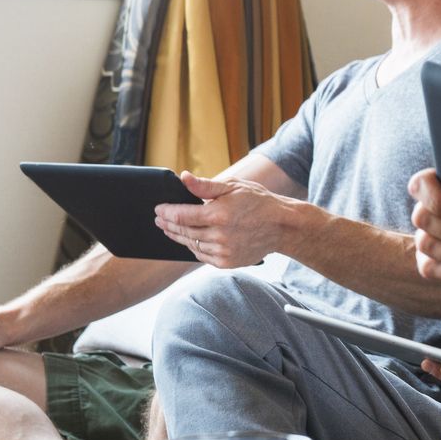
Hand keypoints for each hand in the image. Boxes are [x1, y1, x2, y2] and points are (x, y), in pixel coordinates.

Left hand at [154, 172, 296, 267]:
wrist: (282, 226)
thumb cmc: (258, 202)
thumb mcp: (233, 187)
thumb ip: (205, 186)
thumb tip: (183, 177)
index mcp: (218, 214)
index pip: (181, 215)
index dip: (166, 212)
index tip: (158, 209)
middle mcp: (219, 235)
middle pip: (183, 231)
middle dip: (168, 224)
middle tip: (160, 219)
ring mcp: (223, 251)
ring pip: (191, 245)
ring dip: (179, 236)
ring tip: (171, 229)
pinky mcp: (227, 261)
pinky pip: (202, 255)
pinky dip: (194, 247)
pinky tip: (190, 240)